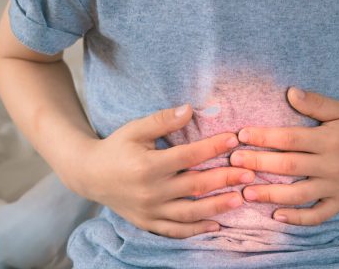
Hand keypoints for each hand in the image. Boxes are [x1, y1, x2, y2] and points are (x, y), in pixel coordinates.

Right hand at [71, 104, 254, 237]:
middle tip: (249, 173)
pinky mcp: (148, 223)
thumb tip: (190, 109)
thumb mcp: (135, 129)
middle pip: (194, 185)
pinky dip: (196, 230)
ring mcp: (149, 211)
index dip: (212, 148)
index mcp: (147, 165)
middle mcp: (150, 191)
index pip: (188, 156)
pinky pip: (176, 230)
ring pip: (189, 212)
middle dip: (224, 178)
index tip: (234, 140)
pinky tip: (217, 225)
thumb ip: (162, 120)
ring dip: (217, 206)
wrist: (89, 175)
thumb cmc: (116, 148)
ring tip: (240, 199)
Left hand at [229, 87, 338, 225]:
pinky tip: (277, 216)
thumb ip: (316, 102)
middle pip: (289, 166)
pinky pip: (319, 214)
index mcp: (330, 139)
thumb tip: (290, 92)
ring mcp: (337, 186)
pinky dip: (298, 219)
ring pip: (300, 194)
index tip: (242, 135)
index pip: (290, 139)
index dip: (265, 137)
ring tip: (246, 192)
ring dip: (271, 194)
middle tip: (233, 162)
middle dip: (259, 164)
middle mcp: (332, 165)